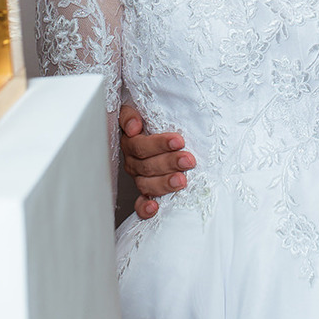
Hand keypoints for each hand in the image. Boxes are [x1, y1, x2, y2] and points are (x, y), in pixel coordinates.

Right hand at [118, 104, 195, 220]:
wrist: (159, 130)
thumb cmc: (153, 121)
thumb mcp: (140, 111)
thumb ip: (130, 115)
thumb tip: (133, 126)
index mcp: (131, 143)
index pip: (141, 146)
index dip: (159, 144)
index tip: (179, 141)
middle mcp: (134, 162)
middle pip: (146, 166)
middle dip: (169, 163)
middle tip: (188, 160)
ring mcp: (139, 178)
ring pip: (147, 184)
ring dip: (164, 183)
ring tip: (182, 181)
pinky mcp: (146, 192)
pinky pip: (140, 203)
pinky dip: (145, 208)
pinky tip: (154, 207)